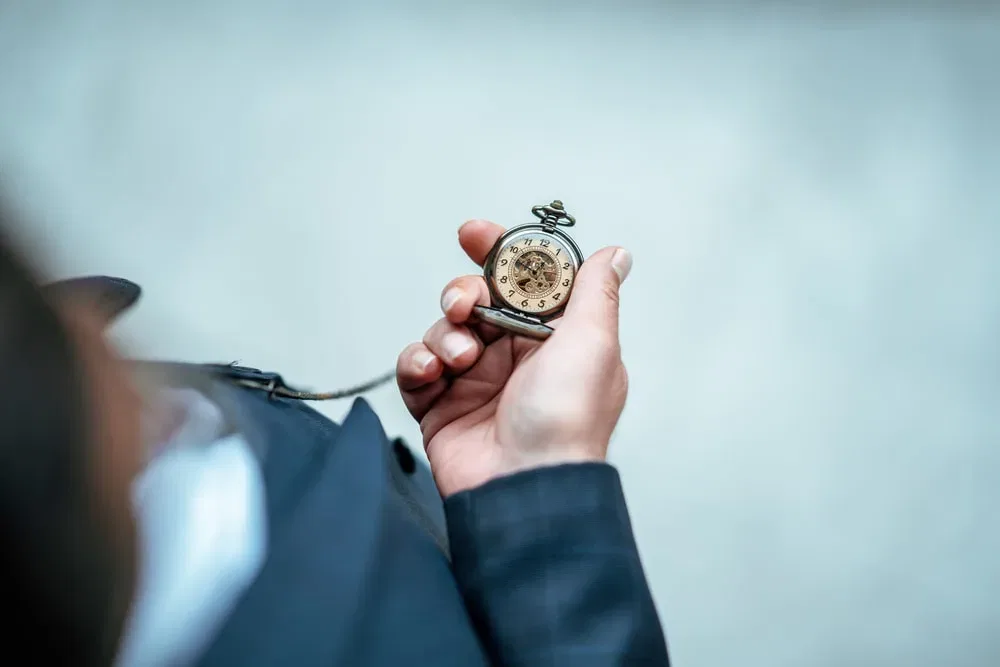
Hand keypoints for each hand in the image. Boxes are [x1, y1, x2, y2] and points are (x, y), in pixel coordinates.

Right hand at [396, 219, 632, 496]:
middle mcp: (513, 356)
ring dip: (445, 335)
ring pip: (444, 330)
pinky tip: (432, 374)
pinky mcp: (441, 406)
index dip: (498, 252)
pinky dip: (417, 364)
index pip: (521, 281)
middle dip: (463, 292)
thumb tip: (615, 255)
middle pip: (475, 299)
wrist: (524, 486)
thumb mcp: (594, 344)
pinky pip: (416, 368)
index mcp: (552, 338)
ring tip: (459, 361)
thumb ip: (595, 292)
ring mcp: (475, 381)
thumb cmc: (566, 421)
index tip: (475, 234)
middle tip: (464, 305)